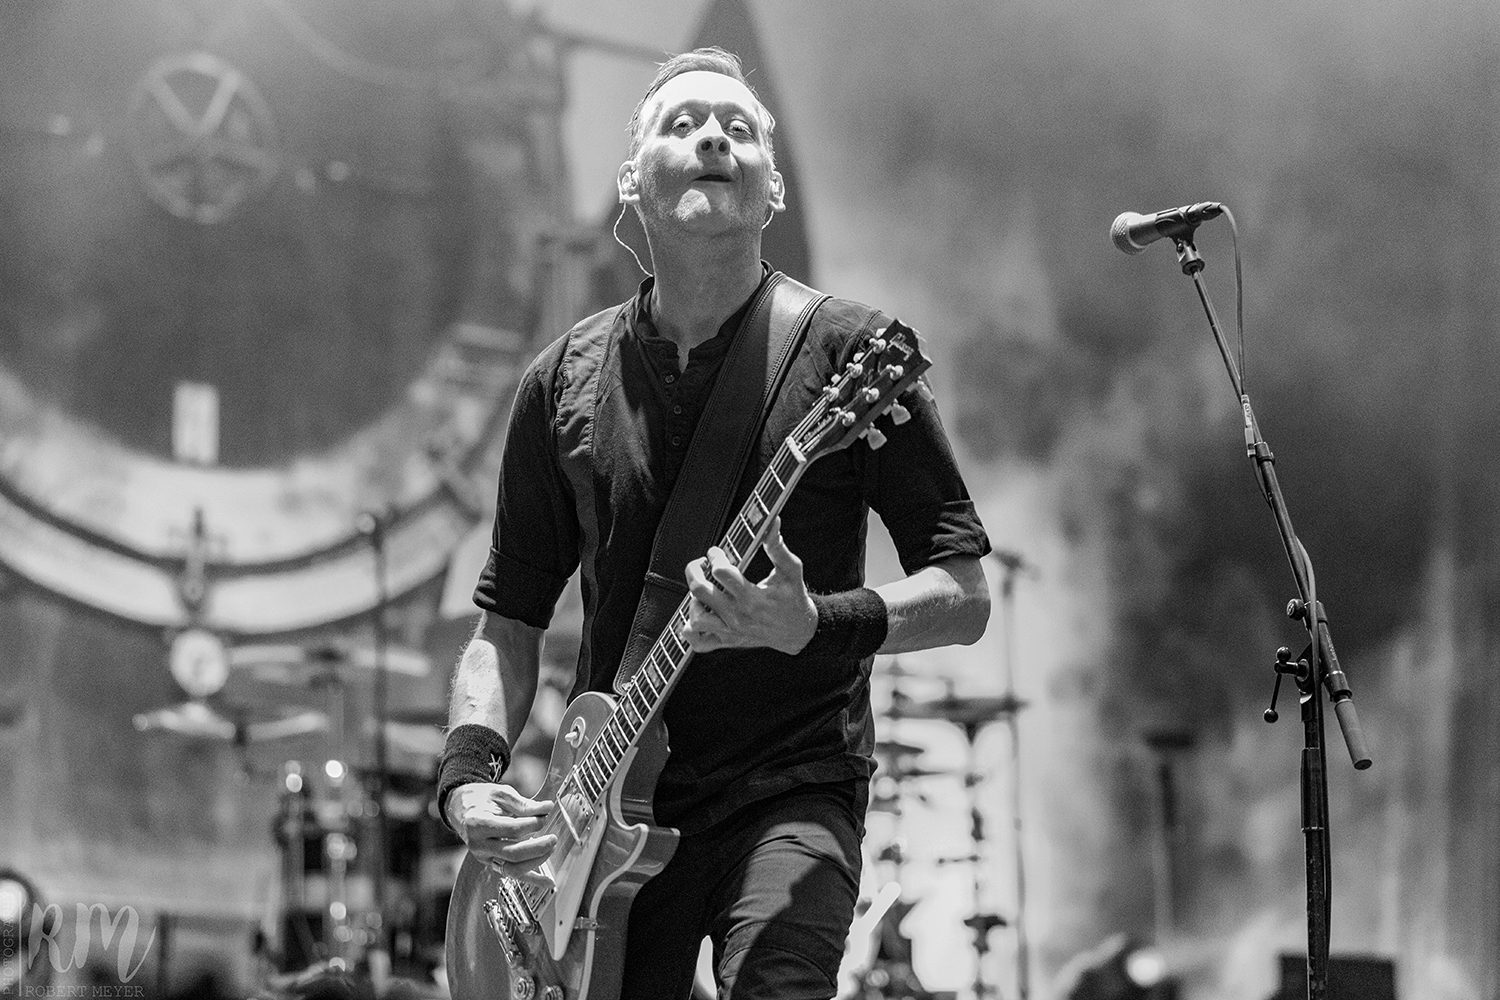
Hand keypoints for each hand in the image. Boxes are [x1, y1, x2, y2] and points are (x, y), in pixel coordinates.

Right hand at [445, 781, 556, 887]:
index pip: (511, 829)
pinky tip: (547, 882)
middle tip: (552, 838)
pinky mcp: (491, 863)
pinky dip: (532, 879)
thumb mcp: (500, 794)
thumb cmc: (479, 799)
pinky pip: (513, 874)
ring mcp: (484, 857)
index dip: (532, 824)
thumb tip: (546, 809)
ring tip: (550, 849)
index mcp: (478, 824)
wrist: (461, 809)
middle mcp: (479, 845)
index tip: (544, 815)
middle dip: (537, 847)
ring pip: (513, 868)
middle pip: (512, 853)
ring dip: (536, 861)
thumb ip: (523, 804)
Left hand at [683, 516, 816, 654]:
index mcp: (752, 597)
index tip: (717, 551)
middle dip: (694, 571)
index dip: (715, 556)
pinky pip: (698, 642)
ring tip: (704, 590)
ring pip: (696, 618)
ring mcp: (730, 631)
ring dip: (693, 601)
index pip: (721, 573)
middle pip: (700, 592)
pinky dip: (690, 630)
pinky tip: (699, 613)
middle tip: (701, 564)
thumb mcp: (790, 570)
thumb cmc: (793, 597)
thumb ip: (778, 547)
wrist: (798, 632)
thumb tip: (772, 522)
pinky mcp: (726, 642)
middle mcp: (738, 615)